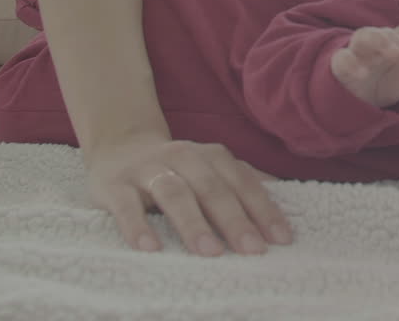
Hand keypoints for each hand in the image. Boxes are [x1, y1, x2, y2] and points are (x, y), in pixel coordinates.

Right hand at [85, 133, 292, 255]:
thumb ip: (242, 181)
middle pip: (212, 188)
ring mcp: (148, 170)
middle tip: (251, 249)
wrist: (120, 147)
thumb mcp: (211, 168)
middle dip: (235, 219)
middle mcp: (183, 157)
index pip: (243, 183)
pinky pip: (126, 206)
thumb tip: (284, 195)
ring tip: (210, 252)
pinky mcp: (114, 185)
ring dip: (193, 223)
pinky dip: (138, 226)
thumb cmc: (177, 168)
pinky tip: (150, 248)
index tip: (281, 239)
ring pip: (174, 194)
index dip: (263, 210)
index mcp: (211, 156)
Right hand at [330, 25, 398, 107]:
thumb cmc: (384, 81)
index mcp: (393, 42)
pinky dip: (352, 63)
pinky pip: (343, 59)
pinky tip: (363, 74)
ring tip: (394, 54)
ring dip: (380, 42)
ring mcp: (356, 51)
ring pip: (364, 36)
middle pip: (388, 34)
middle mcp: (375, 42)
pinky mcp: (340, 64)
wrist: (355, 99)